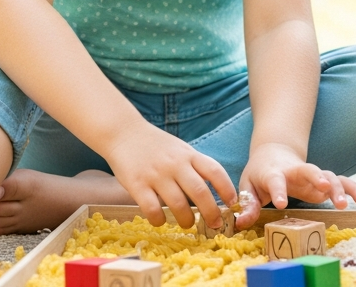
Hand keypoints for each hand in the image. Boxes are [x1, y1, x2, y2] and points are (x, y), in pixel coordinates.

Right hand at [104, 121, 236, 229]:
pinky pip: (153, 210)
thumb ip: (195, 165)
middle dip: (211, 213)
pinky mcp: (137, 184)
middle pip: (200, 192)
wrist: (123, 132)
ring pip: (178, 205)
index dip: (227, 189)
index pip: (215, 171)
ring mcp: (156, 175)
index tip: (232, 203)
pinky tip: (160, 220)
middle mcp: (175, 164)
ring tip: (187, 223)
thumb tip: (215, 191)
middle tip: (214, 224)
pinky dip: (159, 220)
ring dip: (186, 220)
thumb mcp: (180, 149)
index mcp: (188, 154)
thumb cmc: (155, 144)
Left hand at [233, 142, 355, 228]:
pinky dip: (352, 188)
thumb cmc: (260, 174)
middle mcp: (296, 172)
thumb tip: (241, 222)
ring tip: (344, 204)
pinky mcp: (324, 182)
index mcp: (274, 173)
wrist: (274, 152)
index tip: (281, 203)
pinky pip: (341, 182)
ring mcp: (312, 176)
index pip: (275, 180)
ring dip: (337, 188)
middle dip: (316, 178)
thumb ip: (247, 204)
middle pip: (308, 170)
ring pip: (328, 176)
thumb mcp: (248, 187)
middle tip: (324, 188)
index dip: (278, 191)